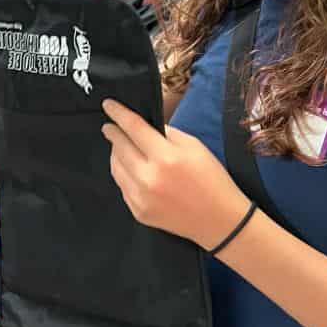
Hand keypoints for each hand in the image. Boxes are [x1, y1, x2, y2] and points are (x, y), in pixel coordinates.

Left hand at [102, 99, 249, 249]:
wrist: (219, 221)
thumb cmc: (211, 179)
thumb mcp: (194, 146)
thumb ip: (166, 133)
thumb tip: (143, 125)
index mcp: (166, 157)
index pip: (133, 128)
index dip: (118, 114)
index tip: (108, 105)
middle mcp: (149, 178)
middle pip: (119, 147)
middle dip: (113, 133)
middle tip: (110, 126)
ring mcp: (141, 198)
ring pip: (115, 167)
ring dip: (116, 153)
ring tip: (122, 147)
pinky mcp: (138, 212)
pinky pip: (122, 186)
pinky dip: (124, 173)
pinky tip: (131, 169)